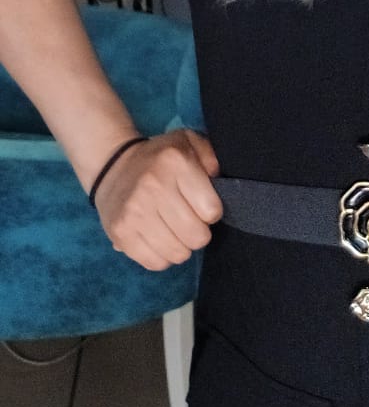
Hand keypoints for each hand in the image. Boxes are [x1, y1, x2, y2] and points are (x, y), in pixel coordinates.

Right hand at [93, 128, 223, 270]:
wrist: (112, 167)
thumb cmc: (160, 159)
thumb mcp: (188, 143)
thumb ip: (211, 156)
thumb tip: (218, 179)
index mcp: (174, 162)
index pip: (211, 211)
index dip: (212, 211)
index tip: (201, 204)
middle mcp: (153, 187)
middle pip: (196, 237)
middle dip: (198, 232)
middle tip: (188, 220)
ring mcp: (134, 212)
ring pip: (178, 254)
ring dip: (181, 246)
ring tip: (173, 230)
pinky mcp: (120, 233)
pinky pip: (156, 263)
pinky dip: (162, 257)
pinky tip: (158, 239)